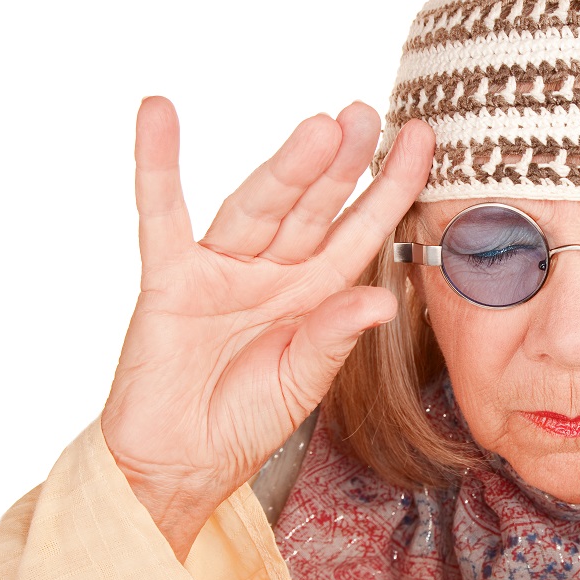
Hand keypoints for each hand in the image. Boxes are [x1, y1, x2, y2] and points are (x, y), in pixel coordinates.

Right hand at [100, 97, 431, 559]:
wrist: (178, 465)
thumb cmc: (243, 423)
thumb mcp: (302, 383)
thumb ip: (334, 337)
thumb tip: (381, 299)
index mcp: (316, 294)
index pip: (361, 229)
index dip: (391, 186)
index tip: (422, 139)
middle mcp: (274, 271)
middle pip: (314, 206)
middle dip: (343, 163)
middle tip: (368, 114)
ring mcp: (222, 270)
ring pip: (260, 205)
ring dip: (288, 165)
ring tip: (321, 125)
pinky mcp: (170, 280)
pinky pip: (161, 214)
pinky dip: (157, 164)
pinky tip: (158, 114)